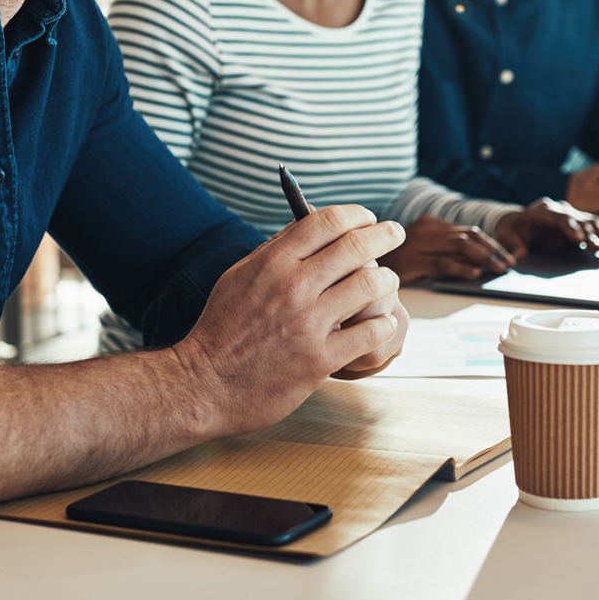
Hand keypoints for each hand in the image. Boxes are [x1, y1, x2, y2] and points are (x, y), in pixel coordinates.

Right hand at [172, 204, 405, 434]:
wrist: (203, 385)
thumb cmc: (222, 329)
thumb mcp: (239, 277)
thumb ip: (273, 251)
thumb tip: (306, 223)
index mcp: (271, 263)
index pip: (326, 221)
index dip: (356, 214)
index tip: (368, 217)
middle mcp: (292, 287)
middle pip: (355, 247)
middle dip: (384, 234)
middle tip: (395, 233)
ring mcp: (307, 324)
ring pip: (369, 286)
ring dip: (387, 280)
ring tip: (388, 281)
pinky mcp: (319, 360)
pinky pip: (370, 333)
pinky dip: (383, 323)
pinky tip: (381, 322)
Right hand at [380, 214, 514, 283]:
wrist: (359, 270)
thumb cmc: (393, 265)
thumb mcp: (420, 251)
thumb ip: (443, 251)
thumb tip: (478, 263)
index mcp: (428, 224)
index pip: (467, 231)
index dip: (490, 243)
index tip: (506, 256)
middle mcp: (424, 230)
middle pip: (467, 237)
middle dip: (492, 251)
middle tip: (508, 264)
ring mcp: (417, 244)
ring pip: (459, 247)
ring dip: (483, 259)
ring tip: (498, 269)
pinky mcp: (412, 261)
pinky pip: (442, 263)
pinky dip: (461, 268)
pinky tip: (473, 275)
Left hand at [492, 198, 598, 258]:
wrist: (518, 224)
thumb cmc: (511, 230)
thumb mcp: (506, 237)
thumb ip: (511, 246)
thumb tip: (513, 258)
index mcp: (542, 211)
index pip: (558, 217)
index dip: (569, 227)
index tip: (578, 239)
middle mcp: (559, 210)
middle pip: (577, 221)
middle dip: (589, 234)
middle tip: (598, 246)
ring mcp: (570, 216)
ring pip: (589, 223)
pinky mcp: (577, 224)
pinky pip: (593, 227)